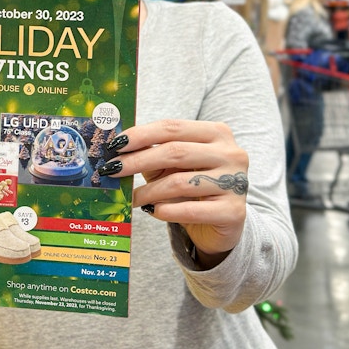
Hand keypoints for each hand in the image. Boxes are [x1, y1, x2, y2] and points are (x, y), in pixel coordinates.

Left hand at [100, 120, 248, 267]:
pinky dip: (165, 210)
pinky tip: (152, 211)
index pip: (172, 127)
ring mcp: (237, 183)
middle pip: (175, 151)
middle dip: (137, 161)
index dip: (141, 134)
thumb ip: (152, 151)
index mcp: (217, 133)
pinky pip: (190, 210)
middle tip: (112, 170)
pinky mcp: (234, 212)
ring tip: (132, 197)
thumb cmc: (194, 185)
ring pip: (180, 182)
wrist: (224, 221)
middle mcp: (232, 153)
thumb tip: (115, 146)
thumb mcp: (173, 164)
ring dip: (148, 191)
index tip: (115, 145)